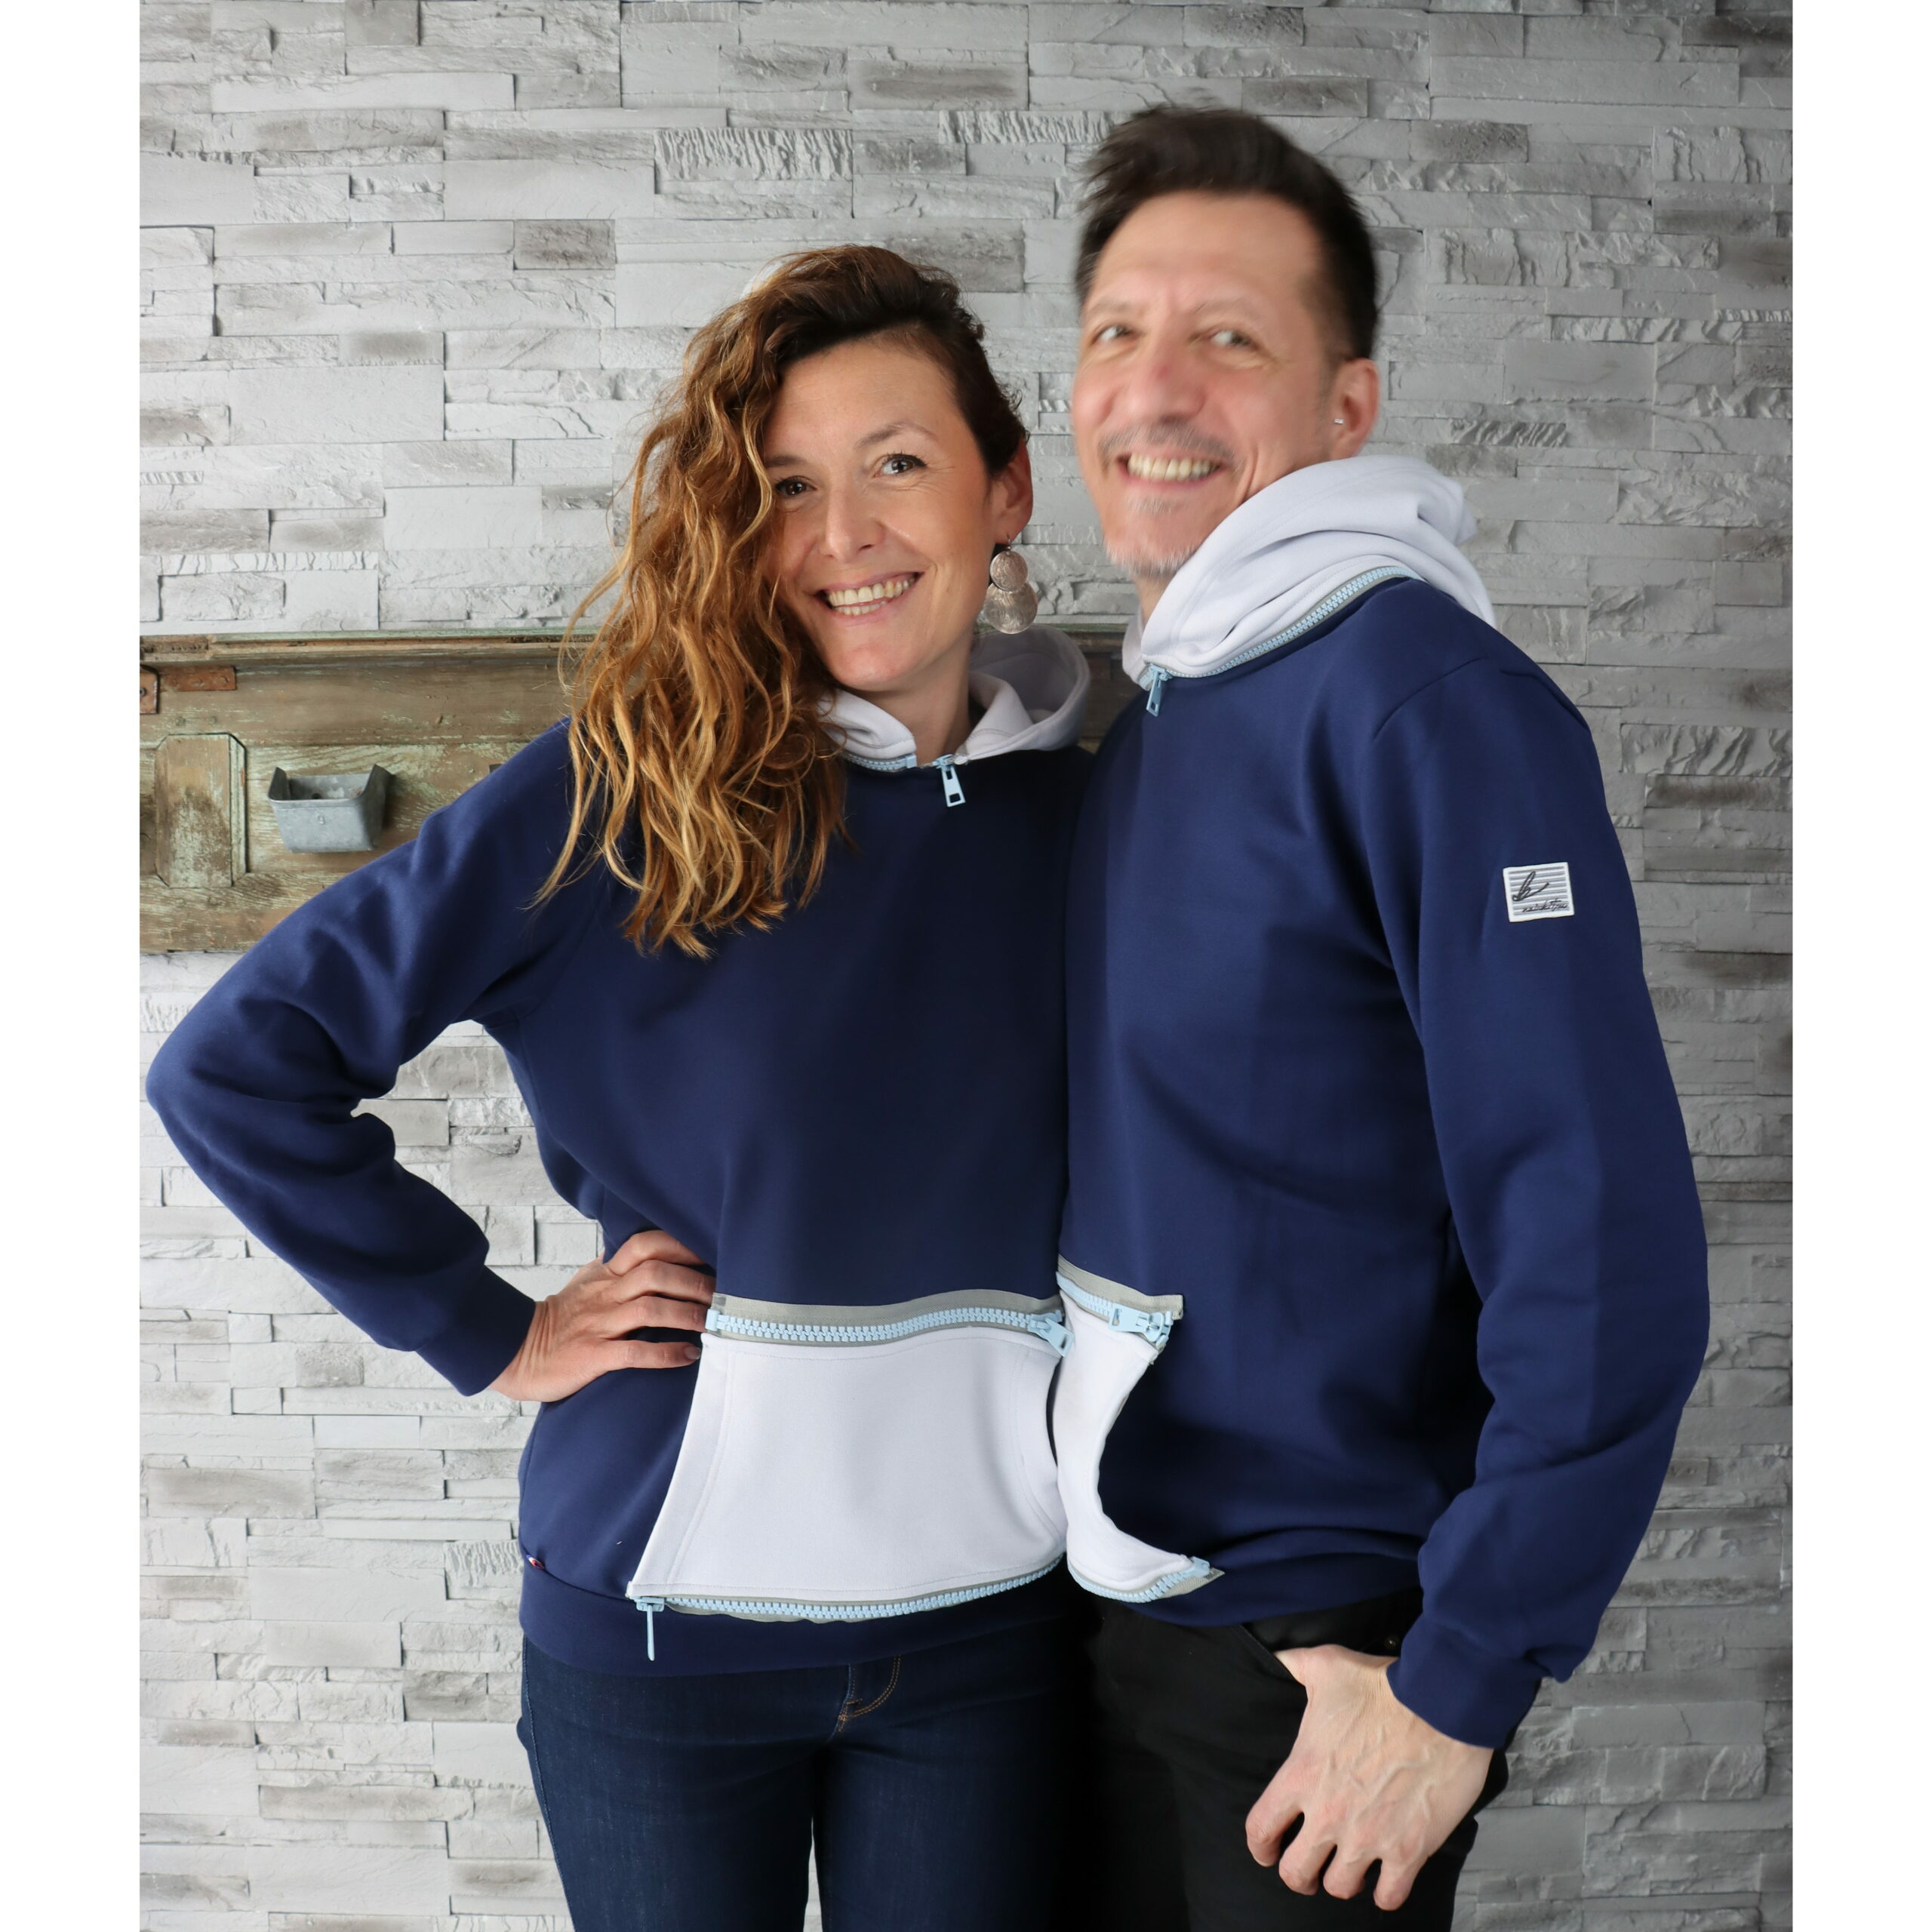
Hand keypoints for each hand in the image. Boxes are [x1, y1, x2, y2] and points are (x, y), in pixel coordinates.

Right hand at [491, 1229, 712, 1401]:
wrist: (519, 1351)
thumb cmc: (563, 1317)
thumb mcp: (588, 1280)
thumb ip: (617, 1262)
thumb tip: (649, 1244)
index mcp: (606, 1274)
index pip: (644, 1245)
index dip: (680, 1246)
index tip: (712, 1256)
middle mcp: (605, 1294)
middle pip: (656, 1274)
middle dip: (694, 1282)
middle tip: (724, 1297)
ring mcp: (599, 1325)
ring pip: (650, 1309)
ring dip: (687, 1315)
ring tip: (714, 1325)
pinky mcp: (593, 1356)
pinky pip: (634, 1352)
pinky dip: (665, 1353)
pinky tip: (689, 1356)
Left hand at [1244, 1643, 1491, 1911]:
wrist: (1441, 1705)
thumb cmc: (1383, 1686)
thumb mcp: (1326, 1666)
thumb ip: (1294, 1664)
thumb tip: (1276, 1656)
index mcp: (1302, 1775)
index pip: (1260, 1828)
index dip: (1260, 1845)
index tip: (1268, 1849)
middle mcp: (1328, 1814)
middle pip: (1295, 1873)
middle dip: (1299, 1875)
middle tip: (1309, 1867)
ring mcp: (1368, 1837)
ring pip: (1340, 1888)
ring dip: (1344, 1880)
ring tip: (1351, 1868)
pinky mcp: (1408, 1851)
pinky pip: (1389, 1897)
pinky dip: (1386, 1893)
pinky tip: (1387, 1879)